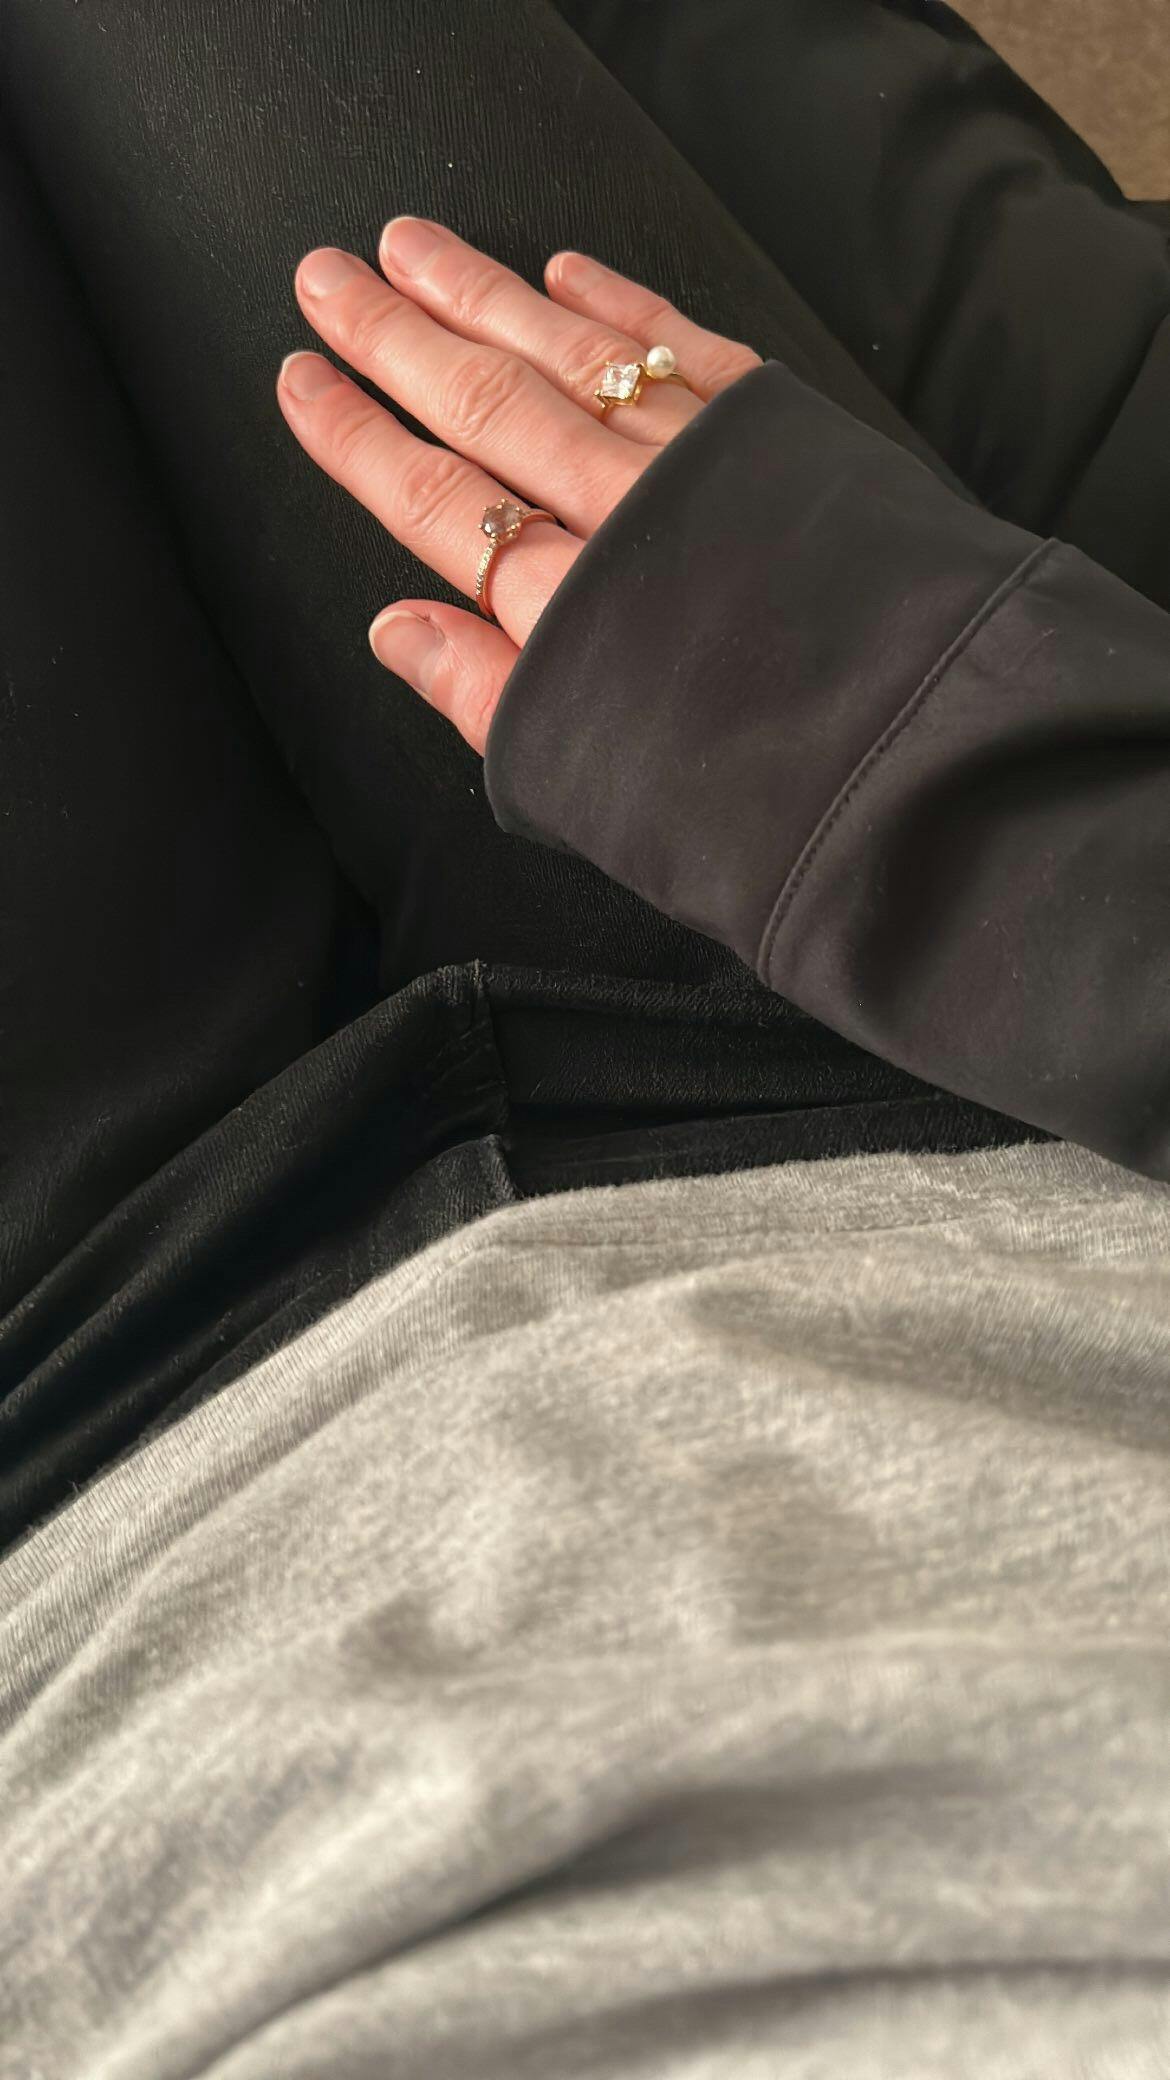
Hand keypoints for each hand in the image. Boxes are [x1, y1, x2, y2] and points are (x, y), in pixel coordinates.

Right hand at [276, 218, 759, 754]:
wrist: (913, 756)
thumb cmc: (748, 794)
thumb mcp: (584, 778)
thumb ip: (481, 694)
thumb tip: (391, 627)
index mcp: (563, 605)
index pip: (430, 499)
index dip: (356, 437)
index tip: (299, 381)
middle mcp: (621, 513)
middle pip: (483, 404)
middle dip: (394, 337)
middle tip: (325, 276)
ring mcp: (700, 462)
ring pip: (567, 355)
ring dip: (484, 294)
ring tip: (413, 247)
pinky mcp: (780, 436)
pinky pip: (680, 348)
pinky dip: (619, 307)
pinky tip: (567, 270)